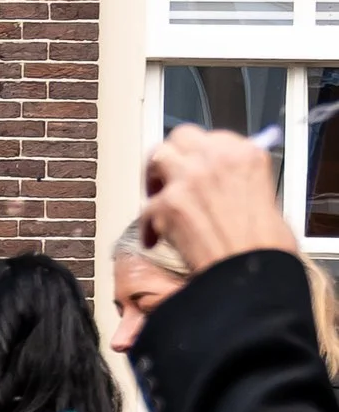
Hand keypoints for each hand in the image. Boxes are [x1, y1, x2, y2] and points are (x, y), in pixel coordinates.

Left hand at [141, 122, 302, 274]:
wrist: (253, 274)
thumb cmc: (263, 247)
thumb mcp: (266, 199)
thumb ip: (239, 182)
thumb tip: (219, 186)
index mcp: (246, 155)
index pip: (213, 137)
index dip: (200, 153)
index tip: (196, 165)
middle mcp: (216, 158)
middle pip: (181, 137)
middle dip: (174, 155)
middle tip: (171, 176)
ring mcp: (190, 178)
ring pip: (158, 158)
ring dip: (155, 177)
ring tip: (157, 198)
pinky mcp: (169, 204)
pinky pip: (146, 208)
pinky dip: (148, 227)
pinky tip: (155, 240)